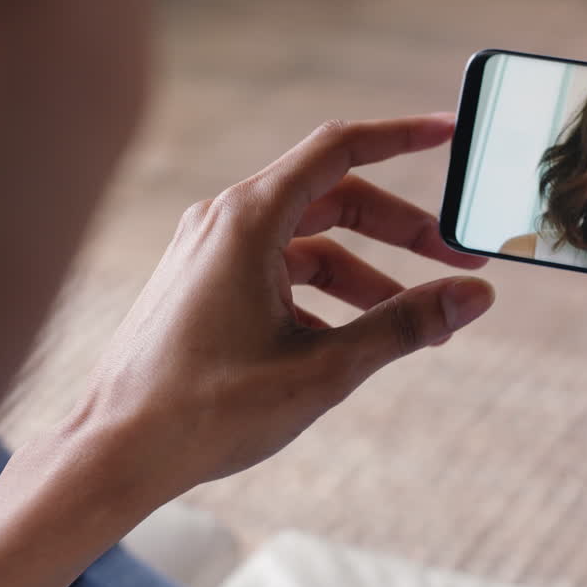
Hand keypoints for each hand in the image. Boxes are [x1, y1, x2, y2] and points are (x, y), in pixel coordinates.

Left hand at [75, 114, 493, 497]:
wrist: (112, 453)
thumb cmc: (205, 411)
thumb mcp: (323, 369)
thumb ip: (403, 325)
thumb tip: (474, 296)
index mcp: (248, 221)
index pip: (340, 149)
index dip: (402, 135)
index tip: (450, 132)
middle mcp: (225, 221)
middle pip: (335, 199)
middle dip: (401, 230)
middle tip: (457, 262)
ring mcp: (210, 252)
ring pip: (310, 242)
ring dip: (368, 273)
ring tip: (414, 322)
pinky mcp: (205, 283)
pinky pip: (280, 269)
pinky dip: (326, 293)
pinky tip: (350, 339)